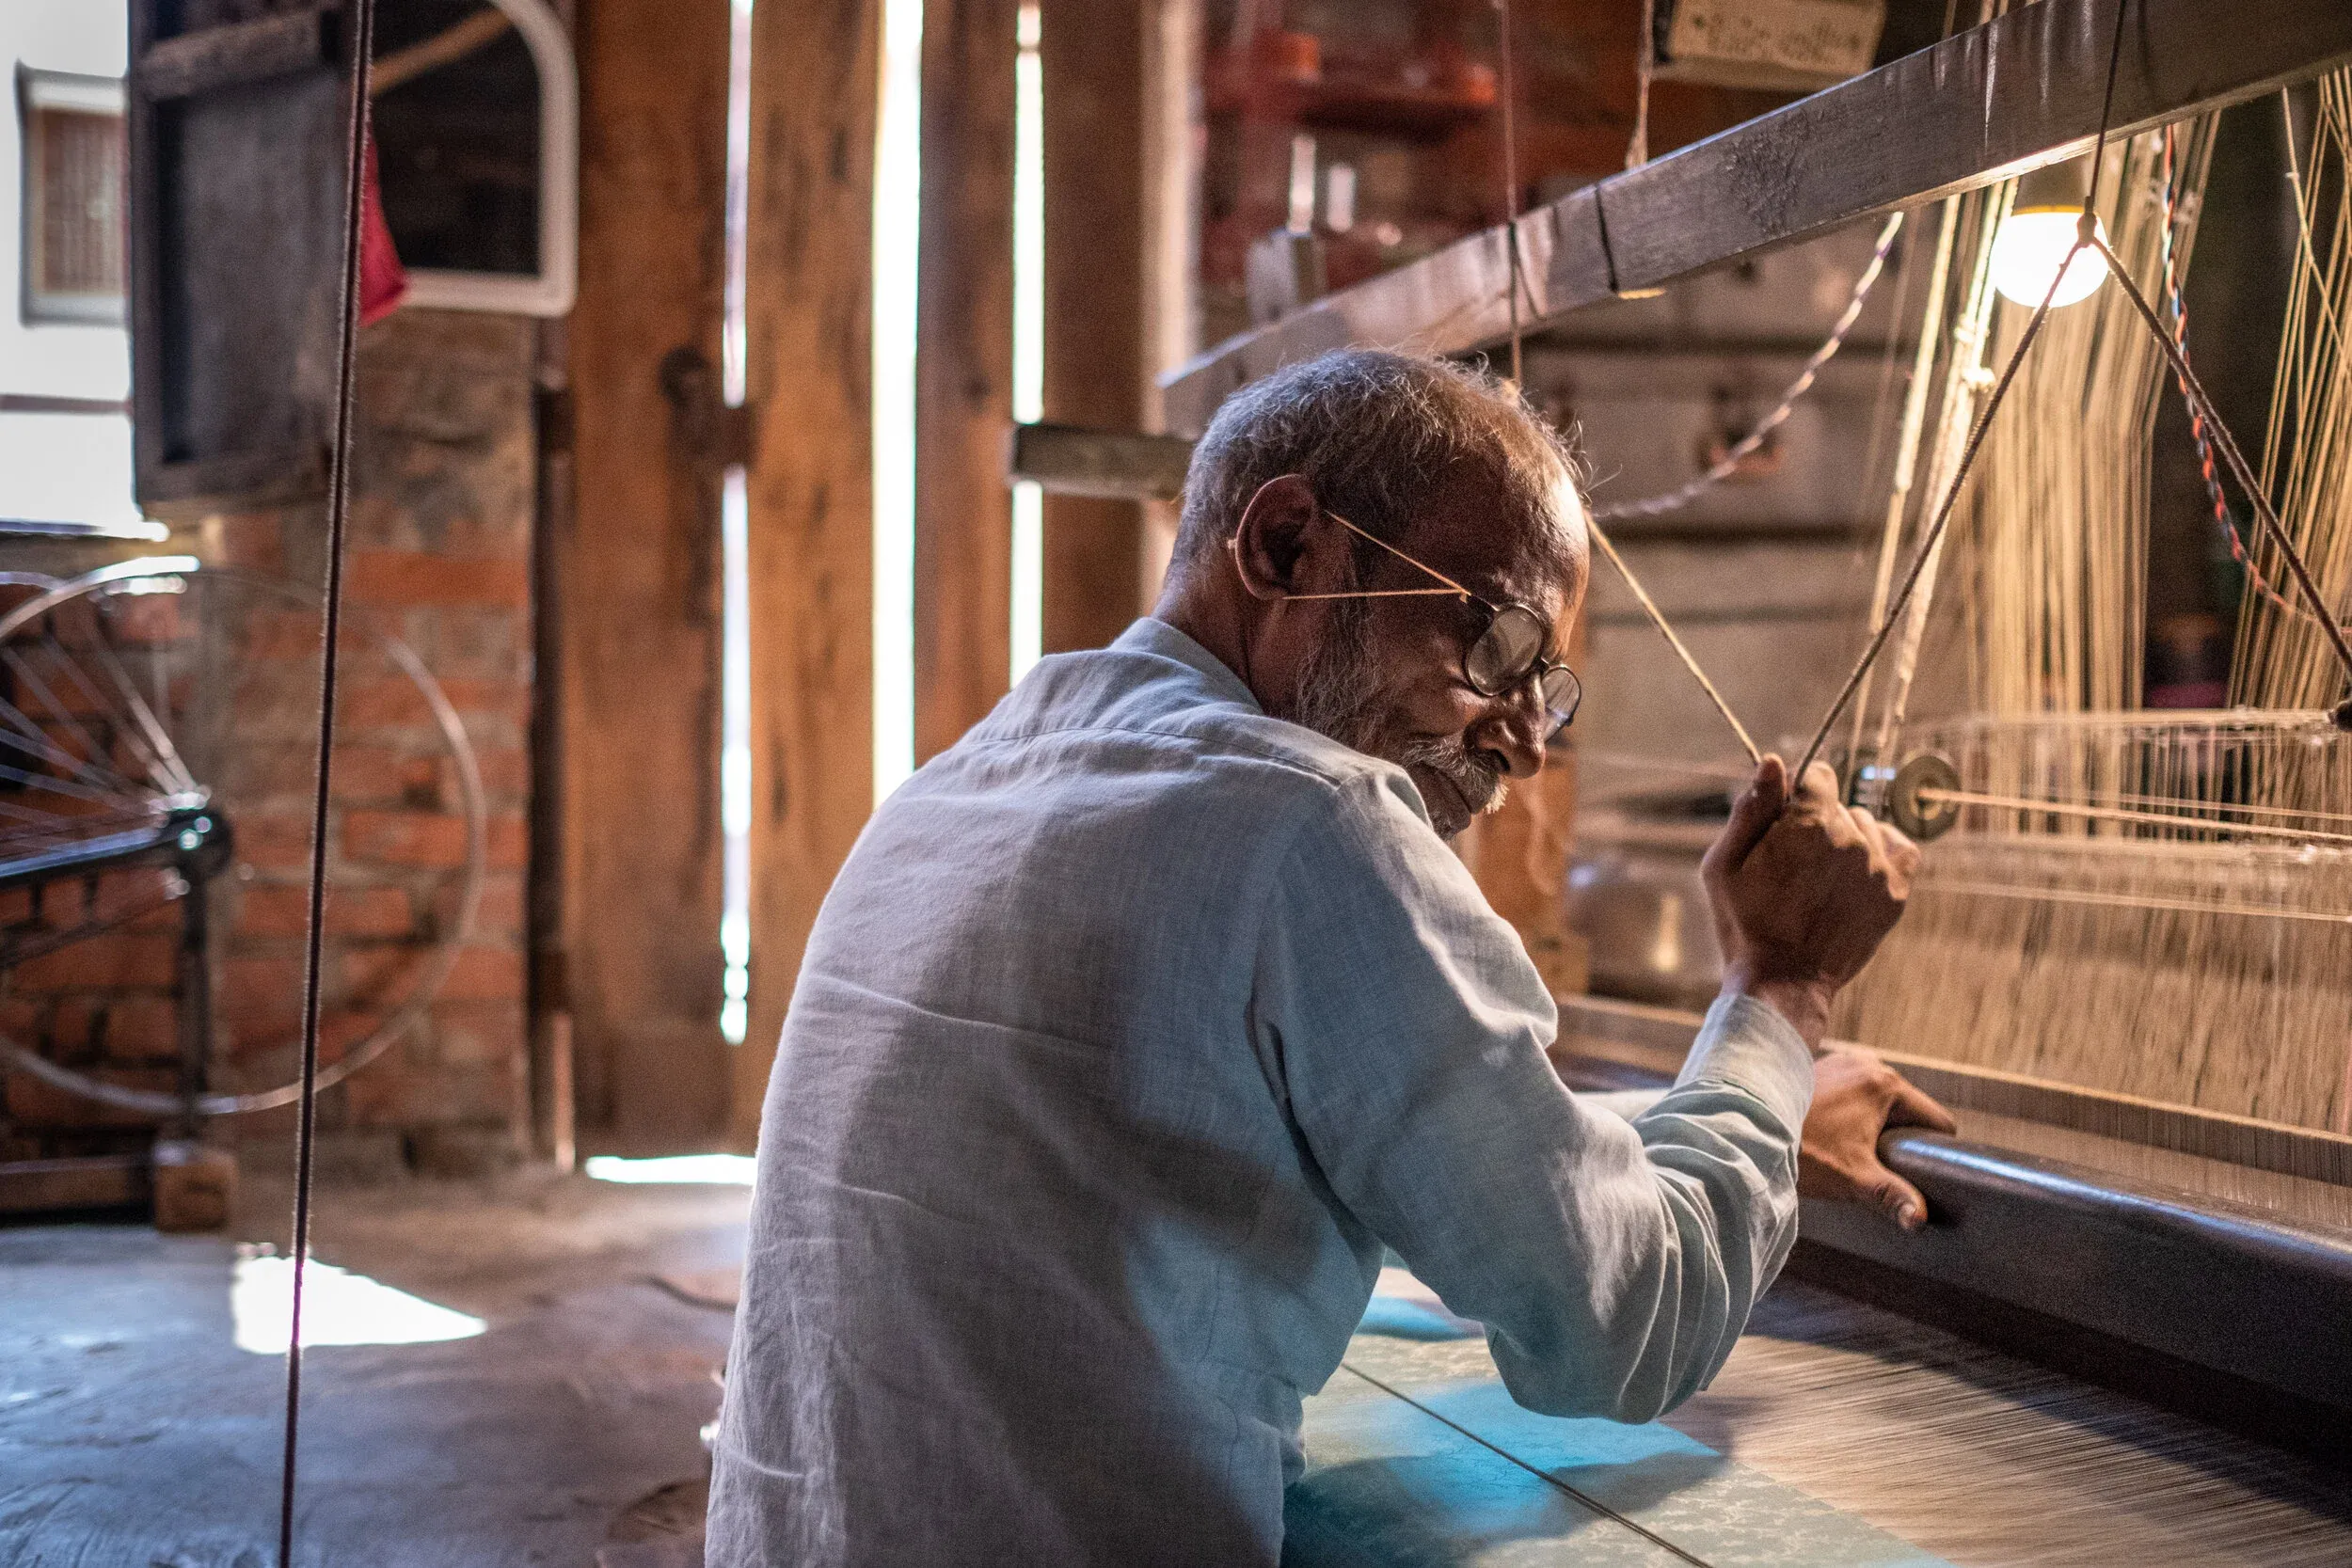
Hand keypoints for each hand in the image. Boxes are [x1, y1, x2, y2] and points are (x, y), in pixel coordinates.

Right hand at [1700, 755, 1917, 1047]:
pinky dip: (1882, 849)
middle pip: (1839, 804)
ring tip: (1821, 874)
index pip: (1817, 774)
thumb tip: (1773, 762)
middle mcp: (1850, 838)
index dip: (1797, 793)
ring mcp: (1876, 866)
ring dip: (1847, 838)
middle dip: (1817, 820)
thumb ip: (1751, 809)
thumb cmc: (1744, 922)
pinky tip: (1859, 866)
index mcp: (1807, 823)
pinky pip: (1901, 847)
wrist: (1782, 981)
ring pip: (1867, 825)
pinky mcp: (1894, 892)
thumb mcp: (1724, 863)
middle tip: (1793, 861)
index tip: (1784, 818)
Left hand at [1800, 1048, 1956, 1229]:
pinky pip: (1855, 1091)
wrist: (1748, 1130)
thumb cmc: (1802, 1151)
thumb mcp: (1855, 1178)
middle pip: (1908, 1109)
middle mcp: (1868, 1064)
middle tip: (1881, 1163)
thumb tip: (1919, 1219)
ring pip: (1881, 1100)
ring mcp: (1843, 1062)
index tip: (1919, 1169)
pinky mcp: (1822, 1067)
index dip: (1933, 1148)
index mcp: (1886, 1084)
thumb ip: (1892, 1196)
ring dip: (1877, 1124)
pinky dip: (1854, 1111)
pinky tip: (1838, 1133)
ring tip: (1857, 1150)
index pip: (1936, 1119)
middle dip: (1902, 1136)